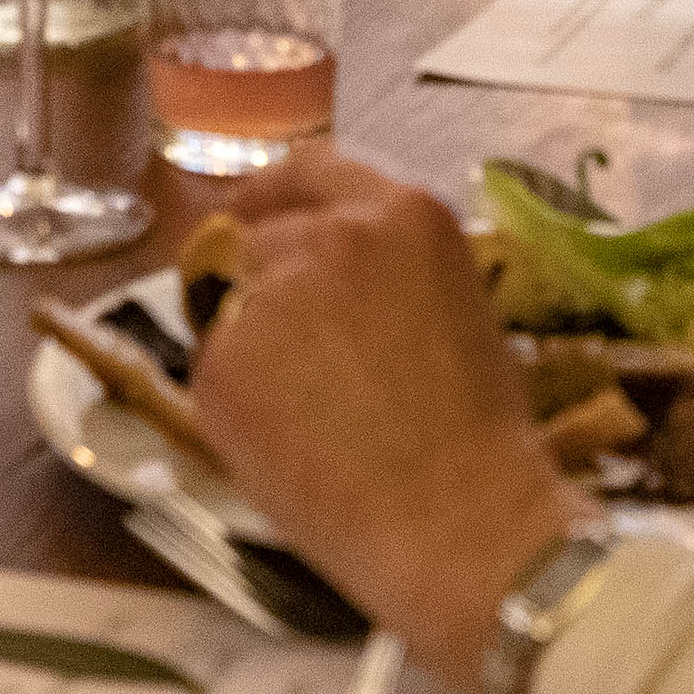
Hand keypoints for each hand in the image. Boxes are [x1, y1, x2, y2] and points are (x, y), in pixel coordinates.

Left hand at [190, 151, 583, 693]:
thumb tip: (326, 273)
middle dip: (257, 277)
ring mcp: (269, 293)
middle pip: (255, 233)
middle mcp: (331, 234)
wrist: (460, 524)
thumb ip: (385, 267)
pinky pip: (212, 367)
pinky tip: (285, 441)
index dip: (274, 199)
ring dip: (246, 340)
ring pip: (226, 301)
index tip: (255, 219)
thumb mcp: (455, 306)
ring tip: (300, 408)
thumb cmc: (481, 436)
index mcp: (402, 213)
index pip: (309, 169)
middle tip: (281, 343)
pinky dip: (233, 400)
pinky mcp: (222, 360)